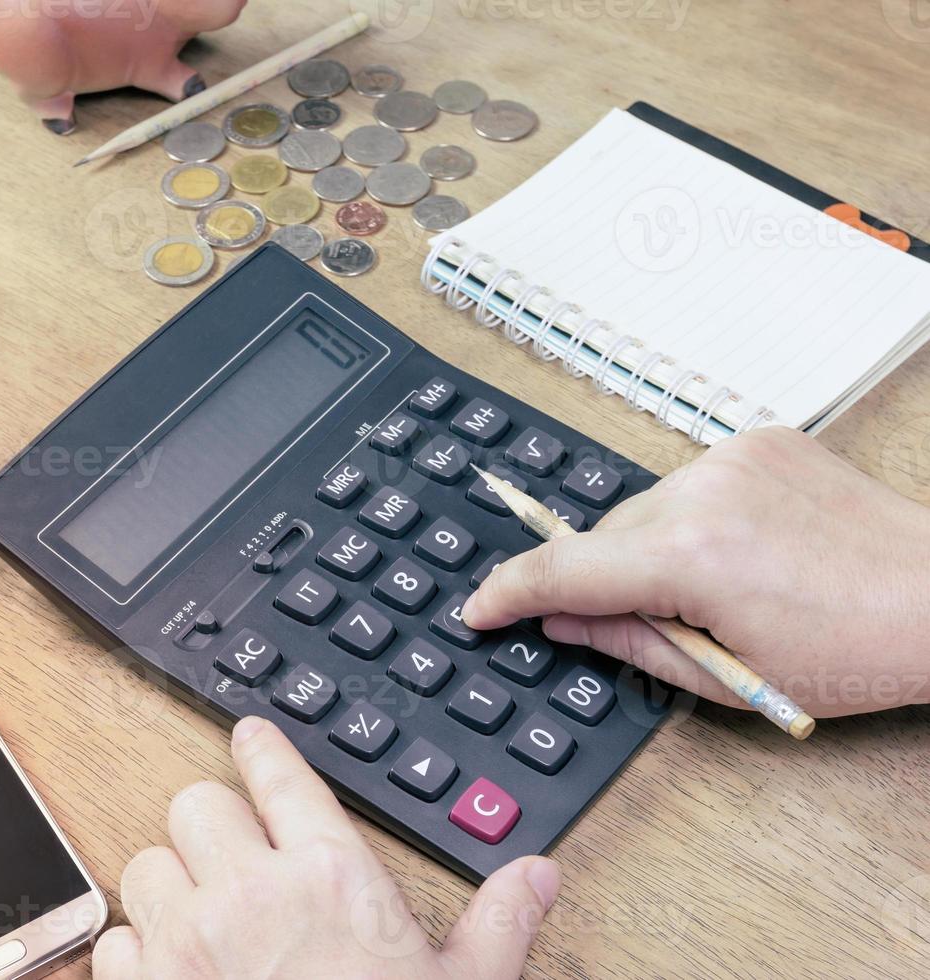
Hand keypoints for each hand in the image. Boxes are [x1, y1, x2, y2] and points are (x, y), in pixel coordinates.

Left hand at [92, 716, 560, 978]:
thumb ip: (498, 923)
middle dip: (213, 827)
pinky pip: (114, 938)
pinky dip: (137, 949)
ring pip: (146, 863)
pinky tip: (173, 969)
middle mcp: (251, 895)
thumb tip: (537, 875)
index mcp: (333, 879)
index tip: (251, 738)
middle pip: (195, 803)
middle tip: (234, 860)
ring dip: (169, 886)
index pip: (280, 775)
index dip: (262, 747)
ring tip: (203, 919)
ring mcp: (189, 942)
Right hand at [464, 426, 929, 716]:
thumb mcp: (727, 678)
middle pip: (603, 536)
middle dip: (607, 579)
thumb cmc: (852, 651)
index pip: (564, 571)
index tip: (478, 610)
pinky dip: (691, 516)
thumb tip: (559, 618)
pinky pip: (688, 481)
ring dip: (651, 546)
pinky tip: (741, 548)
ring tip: (718, 588)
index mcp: (692, 557)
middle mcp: (702, 490)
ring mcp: (731, 455)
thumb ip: (627, 641)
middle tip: (661, 623)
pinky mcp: (757, 439)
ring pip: (642, 507)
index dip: (509, 593)